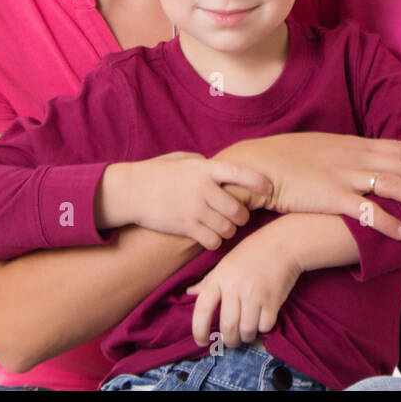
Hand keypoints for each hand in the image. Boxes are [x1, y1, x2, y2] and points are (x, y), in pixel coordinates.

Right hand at [99, 153, 273, 249]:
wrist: (130, 191)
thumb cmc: (156, 173)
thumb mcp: (180, 159)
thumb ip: (203, 163)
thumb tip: (221, 166)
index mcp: (204, 168)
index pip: (240, 173)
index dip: (259, 181)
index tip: (270, 188)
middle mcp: (202, 189)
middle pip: (238, 209)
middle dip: (243, 216)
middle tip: (238, 217)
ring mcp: (194, 209)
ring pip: (228, 228)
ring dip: (229, 230)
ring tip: (224, 228)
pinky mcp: (185, 227)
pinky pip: (212, 241)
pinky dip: (215, 242)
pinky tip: (210, 238)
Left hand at [186, 229, 302, 347]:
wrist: (284, 242)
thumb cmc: (252, 251)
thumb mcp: (226, 263)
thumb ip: (208, 280)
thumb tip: (189, 292)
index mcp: (220, 278)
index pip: (202, 308)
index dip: (198, 329)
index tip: (201, 341)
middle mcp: (235, 287)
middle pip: (228, 326)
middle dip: (229, 340)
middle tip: (232, 341)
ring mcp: (254, 294)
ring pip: (247, 330)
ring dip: (247, 337)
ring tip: (248, 333)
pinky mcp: (273, 300)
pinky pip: (265, 325)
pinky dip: (264, 328)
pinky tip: (263, 320)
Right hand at [211, 132, 400, 240]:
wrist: (255, 165)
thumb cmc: (287, 159)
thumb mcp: (324, 149)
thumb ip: (349, 154)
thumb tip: (370, 160)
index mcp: (353, 144)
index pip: (399, 147)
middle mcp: (353, 157)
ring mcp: (342, 176)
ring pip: (390, 185)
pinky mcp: (329, 197)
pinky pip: (363, 211)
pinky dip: (384, 221)